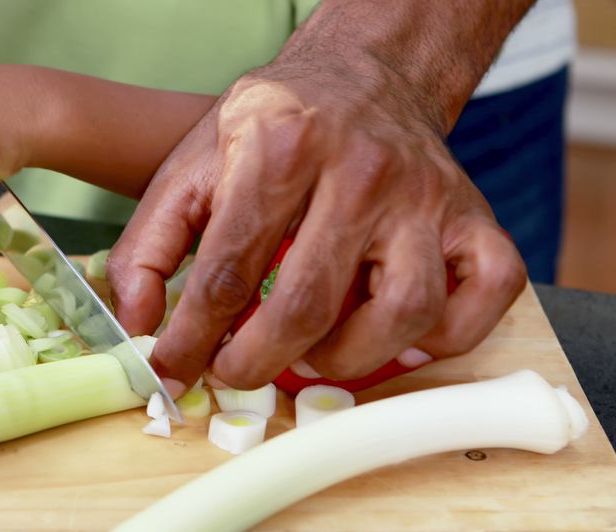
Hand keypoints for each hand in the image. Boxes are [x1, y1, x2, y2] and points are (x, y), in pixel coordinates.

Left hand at [108, 43, 526, 391]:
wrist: (363, 74)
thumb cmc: (274, 130)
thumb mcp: (191, 167)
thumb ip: (149, 247)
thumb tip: (134, 328)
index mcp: (280, 147)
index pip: (228, 271)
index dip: (192, 339)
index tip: (171, 370)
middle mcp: (361, 170)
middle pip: (310, 305)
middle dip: (258, 362)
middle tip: (236, 372)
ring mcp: (428, 197)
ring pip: (403, 314)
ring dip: (347, 360)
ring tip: (310, 353)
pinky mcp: (475, 219)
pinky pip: (481, 301)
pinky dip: (442, 339)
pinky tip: (392, 334)